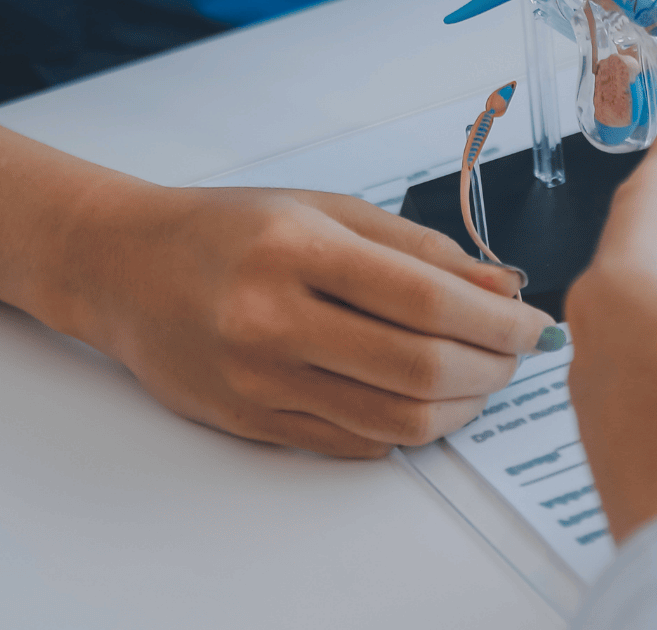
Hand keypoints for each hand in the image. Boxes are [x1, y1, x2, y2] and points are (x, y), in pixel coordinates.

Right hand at [60, 182, 556, 456]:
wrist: (123, 266)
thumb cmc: (229, 228)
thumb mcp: (327, 211)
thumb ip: (420, 250)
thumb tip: (503, 288)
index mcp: (299, 250)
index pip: (429, 301)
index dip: (498, 321)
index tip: (533, 324)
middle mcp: (273, 319)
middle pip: (420, 368)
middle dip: (491, 367)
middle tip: (516, 355)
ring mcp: (259, 380)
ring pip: (394, 421)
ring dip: (460, 408)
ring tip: (481, 380)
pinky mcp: (250, 422)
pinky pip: (354, 444)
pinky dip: (408, 430)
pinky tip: (426, 400)